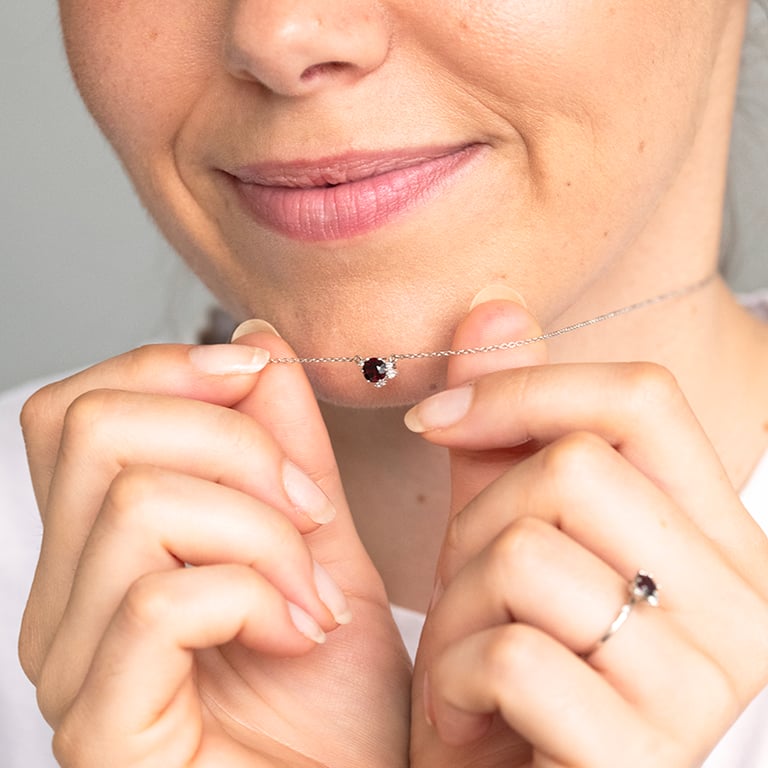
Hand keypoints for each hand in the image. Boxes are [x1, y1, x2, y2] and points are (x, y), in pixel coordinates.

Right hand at [19, 330, 409, 767]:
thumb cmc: (337, 701)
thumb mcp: (320, 542)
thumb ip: (285, 444)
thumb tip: (253, 344)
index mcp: (103, 552)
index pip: (79, 409)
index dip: (170, 368)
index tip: (262, 385)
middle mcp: (65, 603)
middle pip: (94, 429)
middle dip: (230, 443)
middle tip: (308, 510)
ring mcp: (72, 668)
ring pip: (136, 503)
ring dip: (261, 532)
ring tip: (313, 594)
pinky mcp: (100, 729)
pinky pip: (157, 598)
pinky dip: (254, 596)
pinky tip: (297, 635)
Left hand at [409, 296, 767, 766]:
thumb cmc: (509, 675)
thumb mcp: (503, 540)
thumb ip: (506, 431)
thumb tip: (495, 308)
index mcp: (720, 540)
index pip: (642, 398)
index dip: (524, 389)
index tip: (436, 420)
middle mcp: (746, 605)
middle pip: (573, 467)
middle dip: (473, 524)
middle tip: (465, 596)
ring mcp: (707, 687)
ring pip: (528, 553)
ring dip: (454, 610)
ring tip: (465, 663)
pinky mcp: (646, 759)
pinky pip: (512, 655)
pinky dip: (453, 682)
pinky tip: (469, 721)